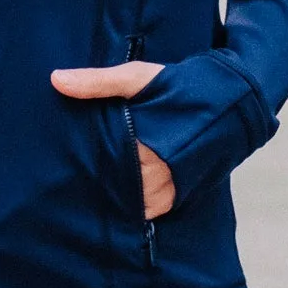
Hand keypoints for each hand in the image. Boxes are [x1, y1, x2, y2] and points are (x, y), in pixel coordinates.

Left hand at [49, 60, 173, 218]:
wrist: (231, 102)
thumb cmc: (180, 87)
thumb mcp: (137, 77)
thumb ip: (97, 82)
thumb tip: (56, 80)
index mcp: (141, 147)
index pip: (100, 165)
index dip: (86, 162)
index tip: (72, 158)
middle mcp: (155, 174)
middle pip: (113, 185)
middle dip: (101, 177)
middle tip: (83, 168)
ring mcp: (167, 190)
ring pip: (129, 200)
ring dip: (118, 191)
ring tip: (106, 176)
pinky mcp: (177, 199)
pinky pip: (146, 209)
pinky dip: (135, 201)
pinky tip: (126, 187)